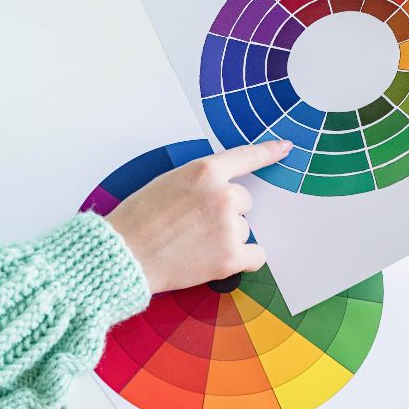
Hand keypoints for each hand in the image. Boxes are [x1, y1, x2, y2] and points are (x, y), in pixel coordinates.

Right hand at [106, 139, 291, 293]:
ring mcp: (229, 226)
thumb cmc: (139, 219)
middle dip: (225, 212)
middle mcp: (223, 195)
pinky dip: (243, 259)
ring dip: (227, 236)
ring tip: (193, 244)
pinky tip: (219, 259)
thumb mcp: (170, 181)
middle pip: (243, 202)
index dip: (268, 152)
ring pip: (244, 229)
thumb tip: (222, 191)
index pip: (246, 157)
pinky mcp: (230, 257)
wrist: (124, 255)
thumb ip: (201, 182)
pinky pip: (256, 255)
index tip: (285, 148)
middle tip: (194, 225)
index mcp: (205, 170)